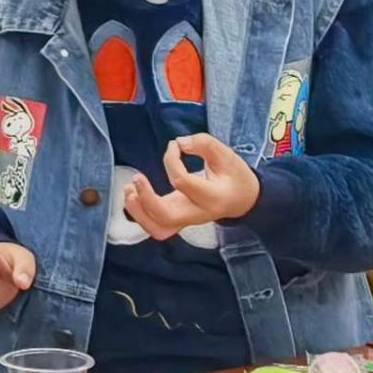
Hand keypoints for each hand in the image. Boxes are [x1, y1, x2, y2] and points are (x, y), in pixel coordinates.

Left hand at [124, 135, 260, 239]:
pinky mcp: (177, 220)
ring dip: (138, 211)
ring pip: (158, 229)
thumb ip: (204, 144)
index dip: (171, 161)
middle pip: (166, 217)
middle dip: (146, 199)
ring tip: (130, 189)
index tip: (173, 146)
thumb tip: (179, 143)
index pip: (183, 182)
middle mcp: (198, 214)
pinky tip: (133, 195)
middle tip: (137, 178)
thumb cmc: (234, 177)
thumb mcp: (227, 155)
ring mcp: (187, 220)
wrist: (243, 200)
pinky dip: (140, 215)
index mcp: (213, 197)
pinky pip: (156, 227)